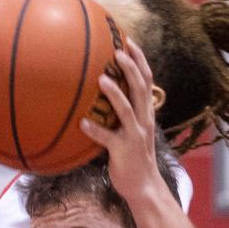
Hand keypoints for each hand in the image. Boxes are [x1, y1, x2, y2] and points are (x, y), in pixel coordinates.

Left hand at [79, 39, 162, 202]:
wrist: (144, 186)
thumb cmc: (133, 157)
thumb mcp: (132, 131)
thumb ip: (123, 113)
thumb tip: (103, 96)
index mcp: (146, 113)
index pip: (146, 80)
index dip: (140, 60)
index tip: (129, 41)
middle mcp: (143, 120)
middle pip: (140, 87)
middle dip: (131, 67)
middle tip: (117, 50)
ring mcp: (135, 135)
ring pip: (127, 109)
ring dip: (115, 93)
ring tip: (101, 78)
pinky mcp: (123, 150)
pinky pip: (108, 138)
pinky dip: (95, 130)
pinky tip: (82, 123)